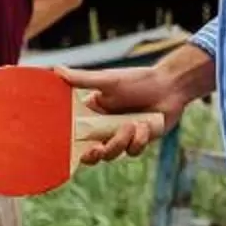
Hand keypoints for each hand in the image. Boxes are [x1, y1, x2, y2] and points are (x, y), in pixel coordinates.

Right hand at [58, 63, 190, 166]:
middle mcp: (104, 127)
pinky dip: (139, 139)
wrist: (171, 86)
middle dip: (93, 156)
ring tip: (133, 124)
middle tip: (97, 150)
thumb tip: (55, 69)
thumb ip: (82, 79)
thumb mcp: (108, 80)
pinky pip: (133, 151)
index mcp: (92, 114)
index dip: (70, 147)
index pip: (75, 135)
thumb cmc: (138, 80)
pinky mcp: (138, 141)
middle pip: (92, 153)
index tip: (70, 149)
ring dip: (122, 141)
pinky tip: (146, 125)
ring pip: (113, 154)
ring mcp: (121, 136)